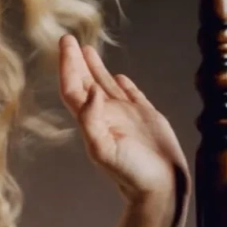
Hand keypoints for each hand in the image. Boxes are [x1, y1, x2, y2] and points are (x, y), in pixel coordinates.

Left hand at [58, 34, 190, 206]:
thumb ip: (92, 121)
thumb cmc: (131, 174)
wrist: (161, 188)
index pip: (73, 88)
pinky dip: (121, 84)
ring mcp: (125, 117)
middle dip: (75, 61)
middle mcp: (105, 116)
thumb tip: (90, 92)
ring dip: (94, 68)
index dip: (67, 65)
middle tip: (68, 38)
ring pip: (105, 85)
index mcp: (93, 121)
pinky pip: (130, 95)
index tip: (65, 42)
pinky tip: (117, 76)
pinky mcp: (145, 118)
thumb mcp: (105, 149)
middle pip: (84, 82)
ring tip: (87, 49)